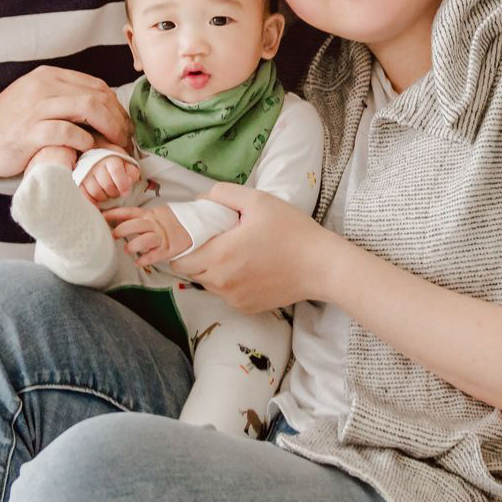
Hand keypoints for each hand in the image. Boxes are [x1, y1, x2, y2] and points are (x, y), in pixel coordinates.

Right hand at [0, 66, 133, 178]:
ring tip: (116, 145)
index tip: (124, 125)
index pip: (95, 85)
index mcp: (49, 76)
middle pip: (97, 96)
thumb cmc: (10, 124)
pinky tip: (88, 149)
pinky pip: (68, 132)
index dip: (116, 106)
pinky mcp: (30, 131)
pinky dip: (85, 141)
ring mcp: (36, 108)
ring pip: (88, 109)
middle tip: (126, 139)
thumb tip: (102, 109)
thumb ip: (65, 98)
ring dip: (109, 128)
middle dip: (118, 119)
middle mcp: (44, 86)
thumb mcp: (37, 100)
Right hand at [80, 153, 141, 204]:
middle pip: (107, 185)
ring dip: (104, 197)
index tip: (125, 193)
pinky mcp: (78, 182)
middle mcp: (96, 164)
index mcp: (110, 158)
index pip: (116, 171)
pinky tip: (98, 198)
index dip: (122, 184)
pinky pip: (85, 196)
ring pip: (96, 193)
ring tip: (106, 193)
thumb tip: (129, 182)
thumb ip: (132, 173)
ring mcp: (85, 173)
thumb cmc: (116, 165)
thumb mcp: (127, 165)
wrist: (97, 158)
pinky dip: (93, 200)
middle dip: (114, 193)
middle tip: (116, 192)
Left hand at [105, 205, 193, 267]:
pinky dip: (145, 259)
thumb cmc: (168, 222)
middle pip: (136, 225)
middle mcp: (153, 224)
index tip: (102, 216)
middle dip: (122, 229)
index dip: (115, 214)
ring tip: (127, 250)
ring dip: (134, 245)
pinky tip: (137, 262)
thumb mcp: (153, 214)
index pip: (129, 212)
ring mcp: (161, 237)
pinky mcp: (167, 249)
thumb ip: (138, 217)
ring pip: (145, 239)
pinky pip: (154, 255)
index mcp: (148, 214)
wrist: (192, 226)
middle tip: (113, 235)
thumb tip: (115, 219)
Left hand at [162, 183, 341, 313]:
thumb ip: (223, 194)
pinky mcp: (247, 307)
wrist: (321, 267)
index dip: (184, 247)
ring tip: (236, 253)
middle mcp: (221, 283)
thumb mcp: (258, 201)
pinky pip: (228, 294)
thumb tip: (201, 199)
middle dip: (198, 257)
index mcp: (219, 256)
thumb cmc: (291, 231)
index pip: (180, 259)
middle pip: (192, 272)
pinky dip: (231, 283)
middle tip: (218, 240)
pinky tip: (251, 268)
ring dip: (214, 270)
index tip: (198, 235)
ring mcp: (234, 299)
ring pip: (209, 284)